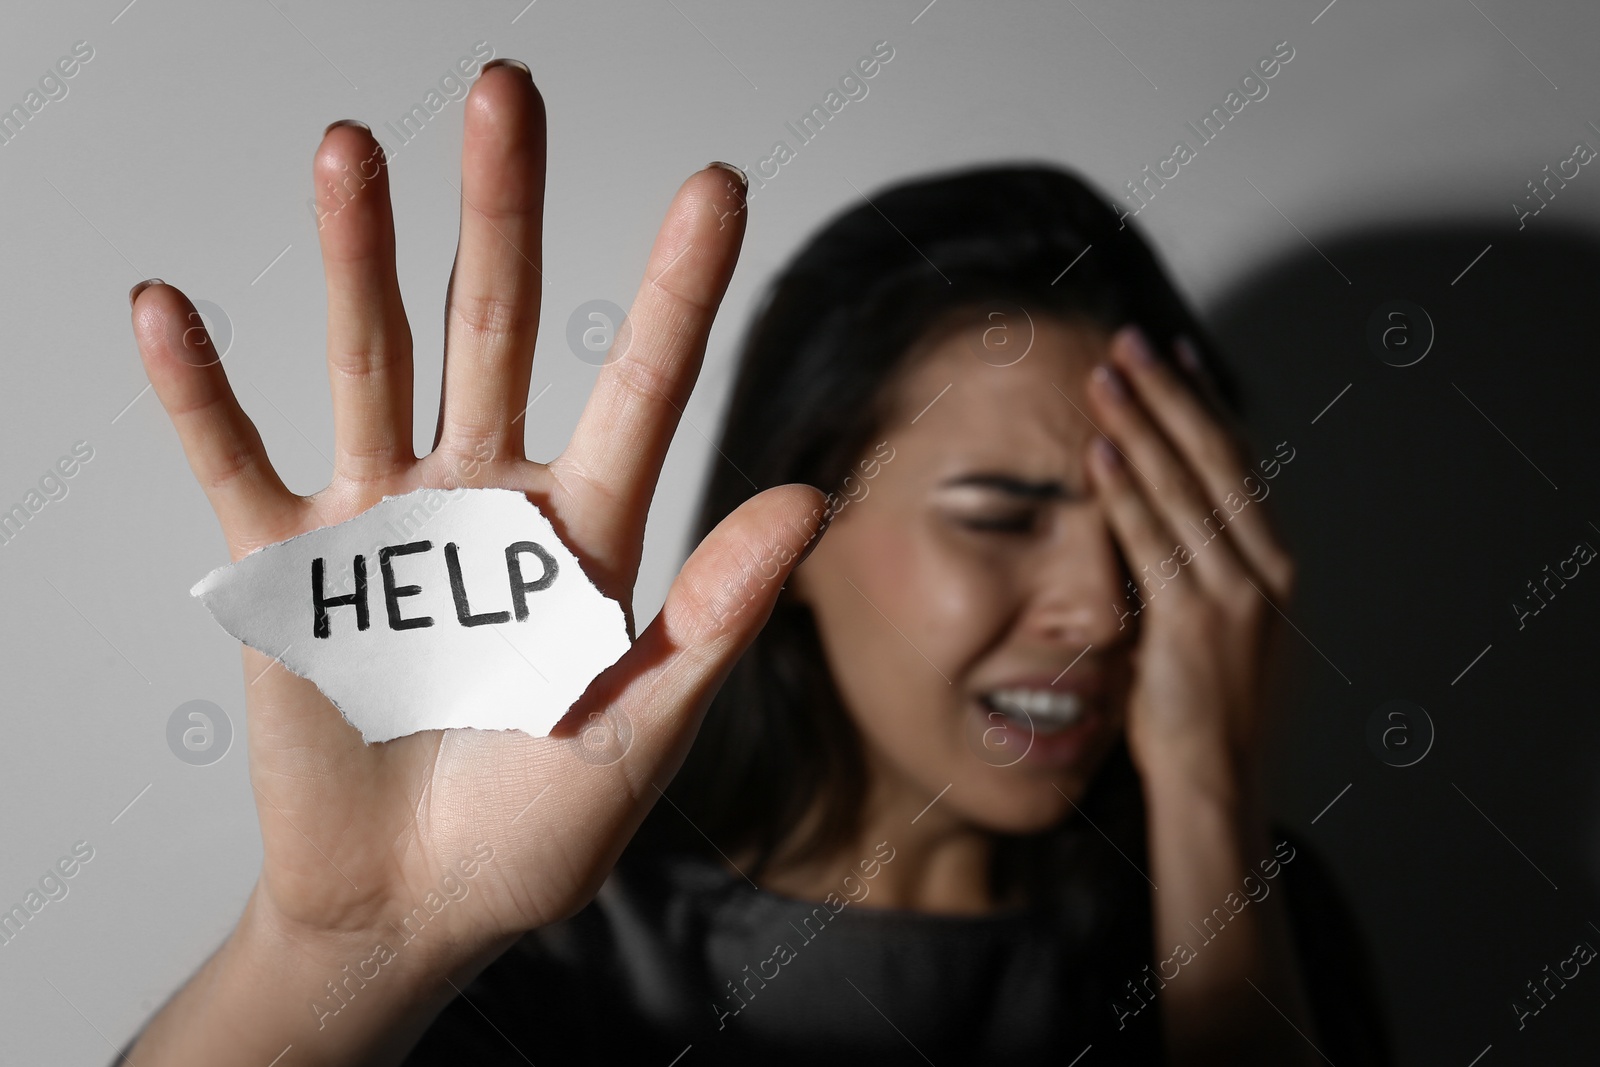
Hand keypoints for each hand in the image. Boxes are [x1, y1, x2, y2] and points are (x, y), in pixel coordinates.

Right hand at [128, 63, 821, 968]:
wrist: (415, 905)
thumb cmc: (537, 830)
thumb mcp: (641, 731)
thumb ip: (712, 618)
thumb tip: (805, 501)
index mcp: (584, 533)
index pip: (641, 387)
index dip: (678, 289)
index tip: (716, 186)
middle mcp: (485, 501)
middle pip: (496, 330)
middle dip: (500, 214)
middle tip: (505, 92)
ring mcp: (383, 524)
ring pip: (371, 364)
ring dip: (354, 261)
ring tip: (349, 151)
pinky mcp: (290, 572)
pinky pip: (237, 468)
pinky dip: (202, 398)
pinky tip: (171, 313)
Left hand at [1083, 327, 1295, 795]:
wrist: (1218, 783)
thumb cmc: (1207, 712)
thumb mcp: (1220, 628)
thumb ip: (1199, 570)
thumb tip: (1161, 521)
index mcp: (1273, 564)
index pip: (1238, 462)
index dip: (1204, 404)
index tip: (1175, 357)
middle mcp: (1264, 569)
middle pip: (1215, 458)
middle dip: (1169, 393)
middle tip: (1130, 341)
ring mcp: (1234, 593)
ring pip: (1183, 488)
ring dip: (1141, 425)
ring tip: (1104, 376)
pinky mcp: (1194, 621)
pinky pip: (1153, 542)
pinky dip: (1126, 493)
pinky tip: (1101, 451)